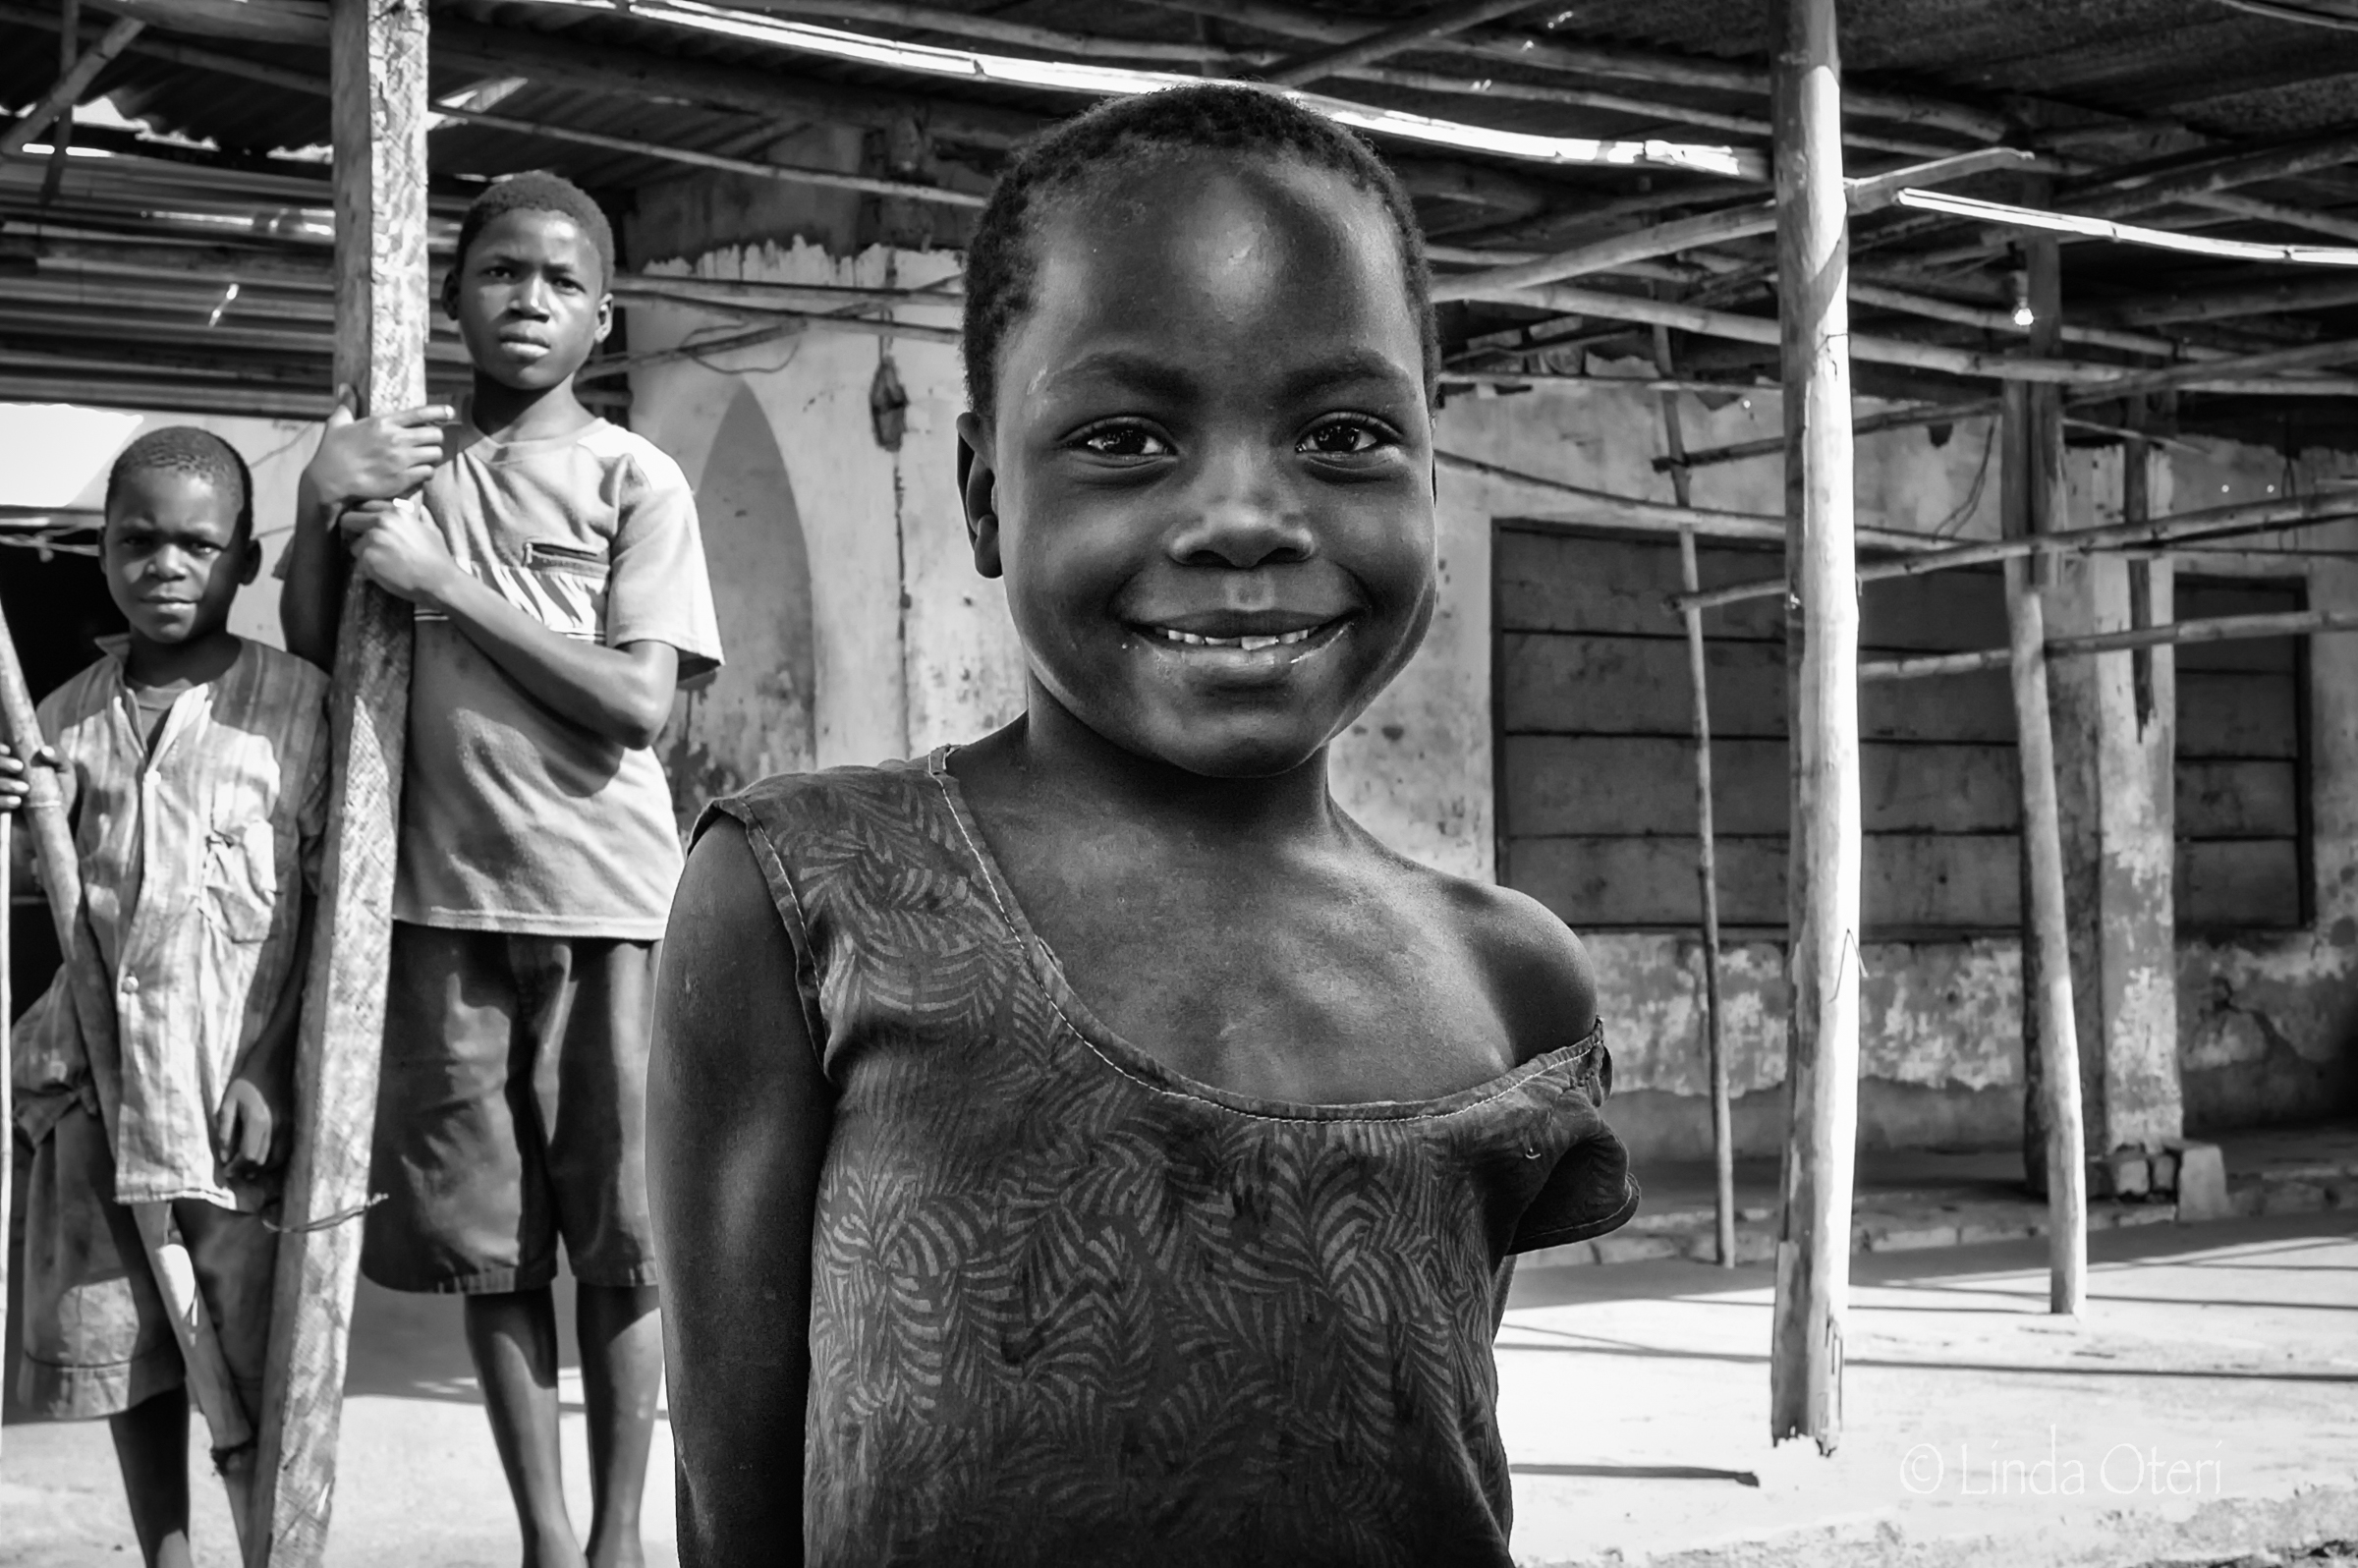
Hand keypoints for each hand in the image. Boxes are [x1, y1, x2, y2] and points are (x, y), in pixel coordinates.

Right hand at [0, 740, 58, 814]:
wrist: (55, 822)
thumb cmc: (59, 793)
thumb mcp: (64, 774)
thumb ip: (59, 758)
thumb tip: (44, 750)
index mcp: (14, 764)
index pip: (1, 752)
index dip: (0, 749)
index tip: (8, 749)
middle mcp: (3, 777)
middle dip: (2, 763)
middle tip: (19, 767)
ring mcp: (0, 793)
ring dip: (4, 783)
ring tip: (25, 789)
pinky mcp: (0, 809)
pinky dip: (2, 801)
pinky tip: (16, 802)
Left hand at [215, 1077, 287, 1174]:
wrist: (273, 1066)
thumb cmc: (246, 1083)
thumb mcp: (228, 1103)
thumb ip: (225, 1130)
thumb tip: (225, 1156)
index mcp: (258, 1121)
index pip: (249, 1156)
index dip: (236, 1167)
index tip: (226, 1171)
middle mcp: (276, 1127)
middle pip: (262, 1160)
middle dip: (246, 1170)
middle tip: (234, 1172)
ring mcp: (288, 1126)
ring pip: (276, 1159)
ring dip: (261, 1168)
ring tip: (248, 1171)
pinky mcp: (293, 1125)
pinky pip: (285, 1151)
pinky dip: (274, 1160)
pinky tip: (263, 1160)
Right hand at [303, 390, 454, 505]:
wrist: (330, 480)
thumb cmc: (332, 451)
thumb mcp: (337, 423)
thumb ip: (347, 404)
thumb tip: (346, 387)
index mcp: (383, 423)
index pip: (420, 413)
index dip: (439, 412)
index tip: (449, 413)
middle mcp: (396, 439)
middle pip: (435, 435)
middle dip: (435, 438)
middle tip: (429, 443)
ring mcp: (401, 460)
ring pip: (435, 454)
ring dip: (432, 456)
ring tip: (424, 458)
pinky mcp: (403, 479)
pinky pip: (428, 473)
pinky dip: (427, 473)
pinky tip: (419, 473)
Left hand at [341, 499, 458, 605]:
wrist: (438, 580)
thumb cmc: (437, 556)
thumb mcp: (431, 528)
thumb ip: (419, 516)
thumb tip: (418, 507)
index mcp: (396, 511)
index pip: (364, 507)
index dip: (364, 518)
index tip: (367, 527)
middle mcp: (381, 521)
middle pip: (348, 520)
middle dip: (354, 532)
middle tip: (365, 545)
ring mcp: (372, 539)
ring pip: (353, 545)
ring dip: (364, 554)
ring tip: (382, 563)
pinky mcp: (367, 558)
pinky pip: (358, 563)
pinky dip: (368, 569)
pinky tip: (384, 572)